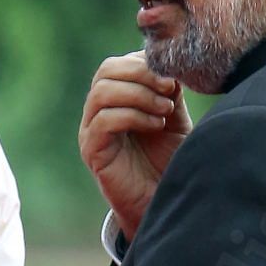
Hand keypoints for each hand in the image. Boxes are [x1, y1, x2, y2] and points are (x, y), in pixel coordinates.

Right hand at [79, 51, 191, 240]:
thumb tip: (169, 67)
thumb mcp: (174, 118)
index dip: (145, 64)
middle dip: (141, 74)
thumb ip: (169, 92)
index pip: (119, 64)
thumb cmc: (168, 161)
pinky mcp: (92, 150)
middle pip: (106, 71)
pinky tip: (155, 126)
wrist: (163, 201)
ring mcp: (91, 130)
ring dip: (139, 95)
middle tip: (169, 89)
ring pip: (103, 92)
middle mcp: (98, 111)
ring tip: (164, 110)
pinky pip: (104, 120)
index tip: (173, 80)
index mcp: (116, 99)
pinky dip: (133, 116)